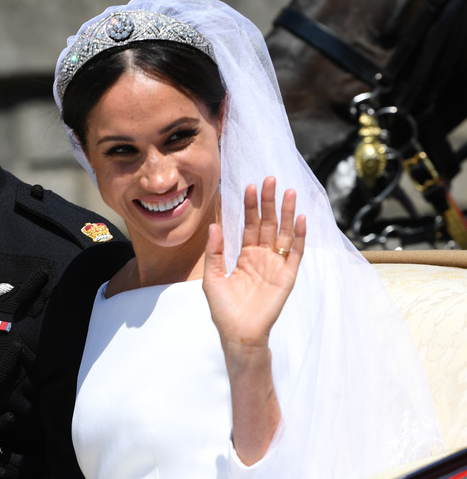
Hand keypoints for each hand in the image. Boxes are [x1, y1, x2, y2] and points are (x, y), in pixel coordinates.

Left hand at [202, 176, 305, 348]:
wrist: (239, 334)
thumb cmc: (224, 310)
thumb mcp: (212, 278)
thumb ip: (214, 252)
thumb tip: (214, 225)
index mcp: (244, 256)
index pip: (249, 225)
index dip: (250, 207)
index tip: (250, 187)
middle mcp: (262, 257)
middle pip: (267, 224)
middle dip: (269, 202)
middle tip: (270, 179)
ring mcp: (276, 265)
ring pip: (282, 234)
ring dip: (286, 213)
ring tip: (289, 192)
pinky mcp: (287, 276)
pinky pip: (294, 253)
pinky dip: (298, 237)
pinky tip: (300, 219)